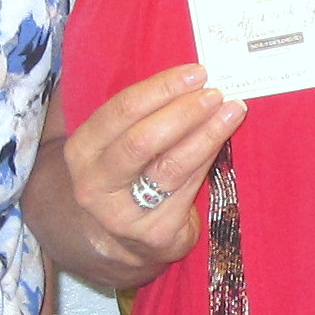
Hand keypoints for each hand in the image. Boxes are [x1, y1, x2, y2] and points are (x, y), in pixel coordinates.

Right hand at [68, 62, 242, 275]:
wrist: (128, 240)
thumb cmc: (129, 177)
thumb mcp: (117, 144)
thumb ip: (141, 115)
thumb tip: (189, 79)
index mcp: (82, 151)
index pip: (120, 110)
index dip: (161, 88)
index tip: (196, 73)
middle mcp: (94, 184)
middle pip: (142, 140)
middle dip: (184, 111)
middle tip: (215, 93)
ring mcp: (123, 213)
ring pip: (170, 166)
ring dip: (206, 133)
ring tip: (231, 110)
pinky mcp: (155, 233)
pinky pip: (188, 188)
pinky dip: (208, 159)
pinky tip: (225, 139)